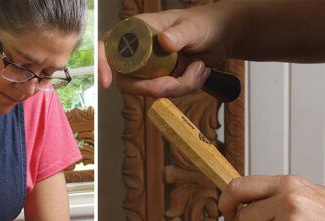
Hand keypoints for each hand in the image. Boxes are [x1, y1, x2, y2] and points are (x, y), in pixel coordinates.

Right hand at [98, 4, 229, 96]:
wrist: (222, 36)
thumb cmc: (204, 23)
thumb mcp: (193, 27)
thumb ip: (180, 33)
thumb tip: (164, 41)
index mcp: (138, 30)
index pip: (108, 46)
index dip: (103, 63)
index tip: (107, 81)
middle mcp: (140, 51)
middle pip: (128, 79)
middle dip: (152, 87)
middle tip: (176, 83)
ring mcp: (150, 68)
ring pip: (150, 90)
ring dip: (178, 86)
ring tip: (199, 68)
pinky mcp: (163, 79)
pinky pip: (167, 94)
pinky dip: (186, 87)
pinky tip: (199, 71)